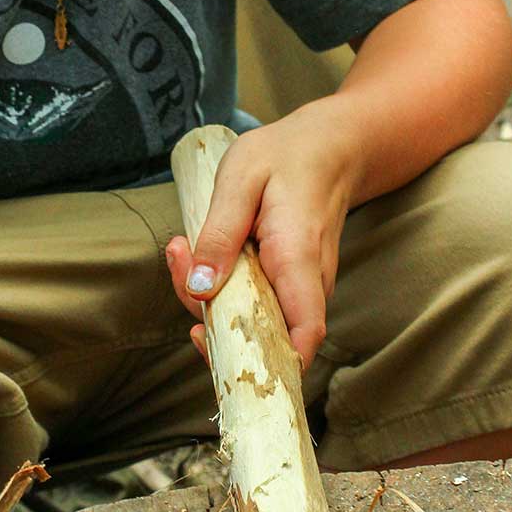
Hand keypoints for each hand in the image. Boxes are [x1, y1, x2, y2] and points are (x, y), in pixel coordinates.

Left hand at [166, 103, 356, 367]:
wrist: (332, 148)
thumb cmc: (287, 157)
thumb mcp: (241, 178)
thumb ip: (219, 233)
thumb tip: (200, 289)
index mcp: (298, 258)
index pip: (302, 335)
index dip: (268, 363)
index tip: (220, 351)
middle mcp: (308, 284)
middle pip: (264, 336)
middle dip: (209, 319)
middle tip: (179, 263)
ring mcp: (302, 288)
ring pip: (255, 322)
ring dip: (210, 301)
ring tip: (181, 249)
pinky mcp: (290, 285)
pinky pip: (257, 305)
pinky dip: (223, 291)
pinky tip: (199, 256)